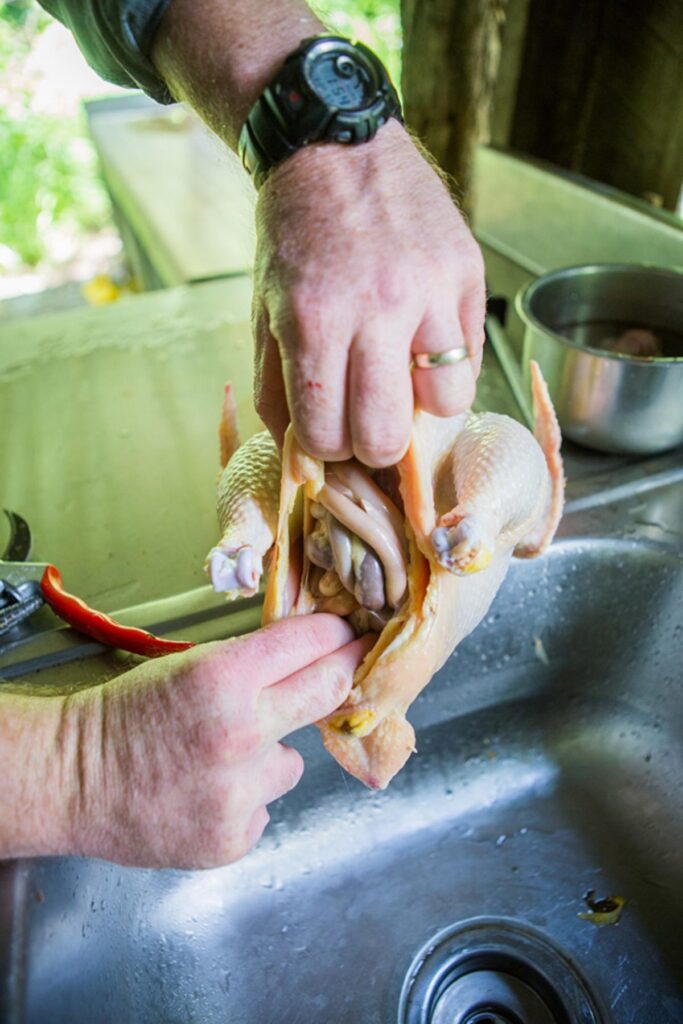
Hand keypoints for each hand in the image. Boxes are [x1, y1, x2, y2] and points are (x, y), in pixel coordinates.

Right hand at [57, 616, 369, 867]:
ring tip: (222, 758)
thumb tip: (316, 654)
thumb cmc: (127, 714)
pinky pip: (266, 806)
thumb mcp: (189, 665)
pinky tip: (207, 792)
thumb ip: (253, 663)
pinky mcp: (235, 836)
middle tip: (349, 666)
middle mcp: (241, 733)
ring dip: (271, 753)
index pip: (312, 642)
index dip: (337, 634)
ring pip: (294, 760)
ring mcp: (241, 792)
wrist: (74, 779)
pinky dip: (246, 798)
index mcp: (223, 678)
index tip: (350, 634)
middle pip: (329, 691)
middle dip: (343, 673)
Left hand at [253, 119, 485, 466]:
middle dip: (372, 443)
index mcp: (314, 320)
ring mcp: (430, 289)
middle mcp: (377, 308)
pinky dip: (448, 365)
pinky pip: (471, 355)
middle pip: (387, 436)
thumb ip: (277, 391)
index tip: (328, 430)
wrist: (334, 146)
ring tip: (400, 376)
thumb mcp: (265, 313)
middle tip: (363, 417)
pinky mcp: (467, 272)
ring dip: (420, 404)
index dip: (326, 447)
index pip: (328, 436)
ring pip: (446, 404)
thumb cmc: (295, 238)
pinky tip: (422, 342)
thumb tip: (302, 457)